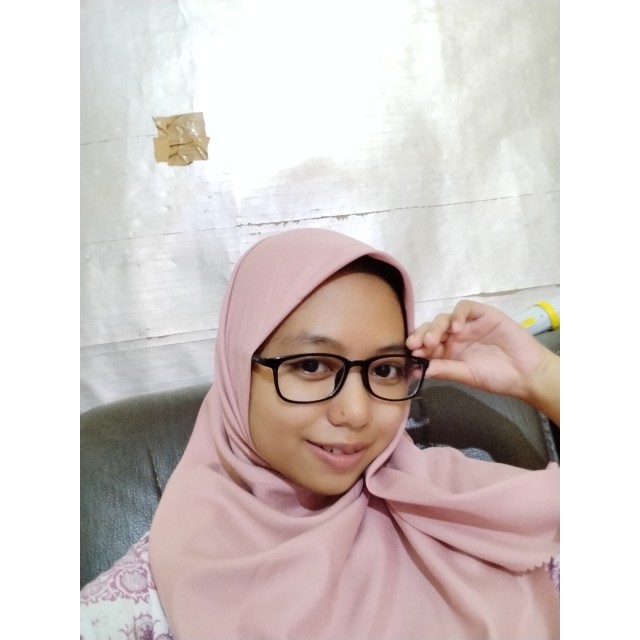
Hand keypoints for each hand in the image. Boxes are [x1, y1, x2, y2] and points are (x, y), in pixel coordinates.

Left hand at [406, 300, 558, 422]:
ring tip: (433, 340)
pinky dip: (458, 316)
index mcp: (448, 351)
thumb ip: (443, 370)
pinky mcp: (483, 314)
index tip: (410, 353)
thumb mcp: (466, 375)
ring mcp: (469, 324)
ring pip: (445, 318)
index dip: (417, 346)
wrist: (527, 373)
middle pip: (432, 328)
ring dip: (436, 327)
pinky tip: (456, 329)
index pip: (426, 344)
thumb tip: (416, 370)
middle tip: (417, 345)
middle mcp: (455, 336)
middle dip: (422, 335)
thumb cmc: (497, 377)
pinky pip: (465, 308)